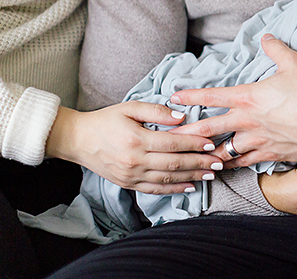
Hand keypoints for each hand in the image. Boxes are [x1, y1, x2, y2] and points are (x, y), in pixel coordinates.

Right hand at [46, 104, 221, 194]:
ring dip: (192, 177)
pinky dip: (174, 189)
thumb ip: (157, 111)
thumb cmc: (106, 120)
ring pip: (168, 179)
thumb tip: (182, 117)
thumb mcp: (130, 107)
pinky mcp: (128, 184)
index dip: (195, 143)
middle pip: (175, 163)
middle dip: (200, 163)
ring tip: (210, 174)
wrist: (78, 140)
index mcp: (137, 139)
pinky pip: (155, 189)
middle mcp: (135, 160)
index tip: (212, 143)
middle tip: (219, 162)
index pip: (174, 143)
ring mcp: (131, 175)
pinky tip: (190, 186)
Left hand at [169, 34, 296, 167]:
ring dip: (207, 153)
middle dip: (186, 133)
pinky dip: (232, 165)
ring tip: (193, 156)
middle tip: (169, 138)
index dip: (191, 95)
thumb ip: (277, 49)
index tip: (174, 97)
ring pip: (224, 150)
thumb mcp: (295, 64)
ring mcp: (257, 140)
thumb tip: (267, 37)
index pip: (212, 96)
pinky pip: (244, 162)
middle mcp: (247, 121)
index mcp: (248, 97)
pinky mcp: (269, 154)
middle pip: (208, 128)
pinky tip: (224, 168)